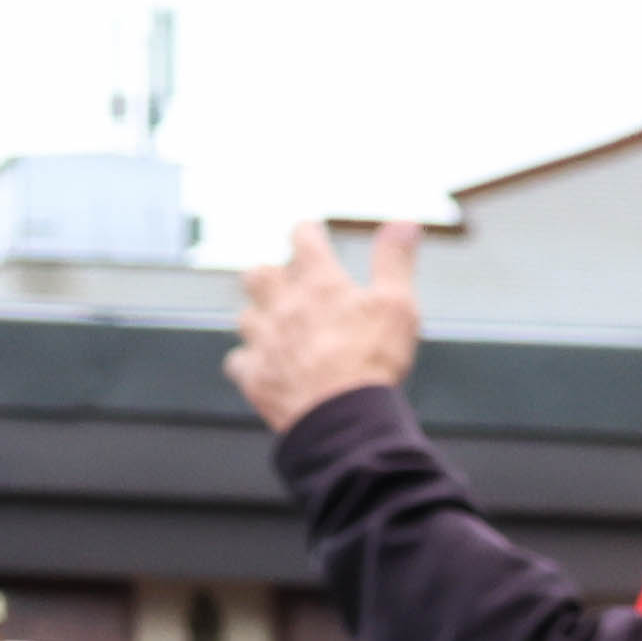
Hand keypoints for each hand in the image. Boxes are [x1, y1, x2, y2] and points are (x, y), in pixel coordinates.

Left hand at [224, 219, 424, 434]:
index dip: (306, 232)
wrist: (342, 417)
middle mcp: (284, 307)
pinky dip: (245, 361)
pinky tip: (257, 364)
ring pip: (245, 317)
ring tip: (268, 320)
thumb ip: (394, 261)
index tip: (307, 232)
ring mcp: (265, 343)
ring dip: (256, 316)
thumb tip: (404, 223)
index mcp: (320, 283)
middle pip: (259, 275)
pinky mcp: (255, 378)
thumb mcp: (397, 304)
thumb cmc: (372, 360)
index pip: (304, 240)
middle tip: (278, 276)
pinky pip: (237, 362)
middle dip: (268, 273)